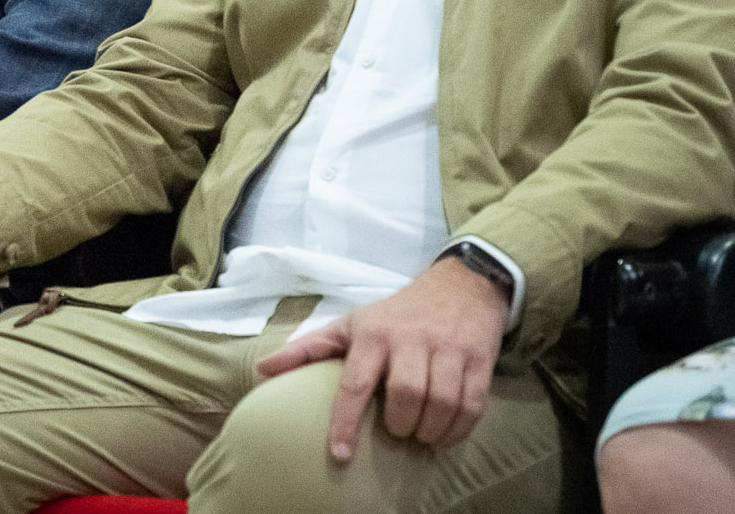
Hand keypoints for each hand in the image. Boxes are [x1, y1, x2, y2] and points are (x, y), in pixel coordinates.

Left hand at [256, 254, 510, 459]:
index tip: (339, 454)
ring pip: (441, 402)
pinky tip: (445, 435)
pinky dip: (458, 430)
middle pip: (405, 395)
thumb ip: (309, 348)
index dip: (345, 421)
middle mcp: (410, 340)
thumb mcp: (350, 324)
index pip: (355, 383)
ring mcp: (447, 349)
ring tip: (420, 436)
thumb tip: (264, 369)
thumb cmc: (395, 315)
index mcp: (373, 333)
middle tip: (396, 432)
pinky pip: (472, 406)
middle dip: (400, 425)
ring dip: (430, 431)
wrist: (458, 287)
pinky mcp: (479, 360)